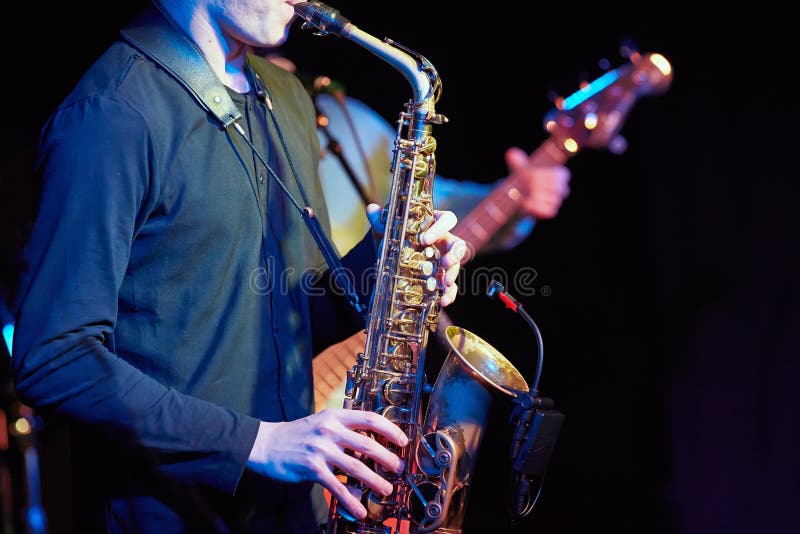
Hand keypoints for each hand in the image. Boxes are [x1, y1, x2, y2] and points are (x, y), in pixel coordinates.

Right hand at [247, 409, 408, 519]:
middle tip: (399, 469)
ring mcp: (321, 449)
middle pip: (368, 444)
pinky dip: (351, 501)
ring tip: (386, 490)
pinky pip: (337, 487)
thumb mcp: (321, 422)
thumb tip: (370, 442)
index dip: (390, 430)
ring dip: (375, 481)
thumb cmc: (296, 434)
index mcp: (335, 416)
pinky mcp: (312, 468)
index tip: (403, 441)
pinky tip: (360, 510)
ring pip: (356, 467)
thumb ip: (343, 429)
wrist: (266, 443)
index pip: (370, 418)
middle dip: (388, 459)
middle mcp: (330, 430)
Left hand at [366, 204, 465, 306]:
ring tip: (444, 284)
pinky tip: (443, 300)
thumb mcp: (386, 228)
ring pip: (456, 265)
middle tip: (443, 263)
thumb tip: (372, 209)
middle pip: (457, 244)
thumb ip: (381, 219)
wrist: (390, 256)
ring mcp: (443, 260)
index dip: (440, 228)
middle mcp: (442, 241)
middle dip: (453, 254)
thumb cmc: (394, 236)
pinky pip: (451, 286)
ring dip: (453, 274)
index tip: (425, 239)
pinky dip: (450, 294)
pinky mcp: (440, 278)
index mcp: (433, 224)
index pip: (447, 220)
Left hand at [505, 147, 570, 218]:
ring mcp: (558, 201)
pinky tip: (526, 204)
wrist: (518, 198)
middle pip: (554, 187)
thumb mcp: (520, 169)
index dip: (543, 175)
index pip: (558, 174)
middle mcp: (562, 188)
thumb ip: (518, 161)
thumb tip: (511, 153)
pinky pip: (547, 210)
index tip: (531, 176)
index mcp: (559, 174)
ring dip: (536, 197)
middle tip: (526, 186)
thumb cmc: (523, 180)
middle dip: (538, 186)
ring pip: (551, 199)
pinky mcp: (551, 212)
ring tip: (525, 195)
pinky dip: (535, 207)